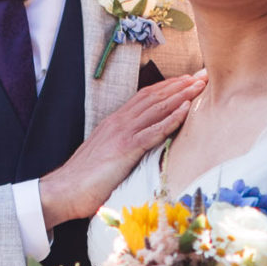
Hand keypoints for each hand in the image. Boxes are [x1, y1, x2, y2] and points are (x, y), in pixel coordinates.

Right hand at [39, 71, 203, 229]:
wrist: (63, 190)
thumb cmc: (84, 179)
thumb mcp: (106, 156)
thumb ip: (122, 146)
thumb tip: (136, 148)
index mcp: (115, 122)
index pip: (146, 97)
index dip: (168, 87)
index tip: (188, 80)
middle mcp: (119, 122)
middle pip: (154, 96)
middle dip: (180, 85)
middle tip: (203, 75)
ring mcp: (122, 134)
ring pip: (156, 108)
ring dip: (180, 96)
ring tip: (200, 85)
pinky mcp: (125, 149)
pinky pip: (152, 131)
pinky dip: (171, 119)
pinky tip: (186, 110)